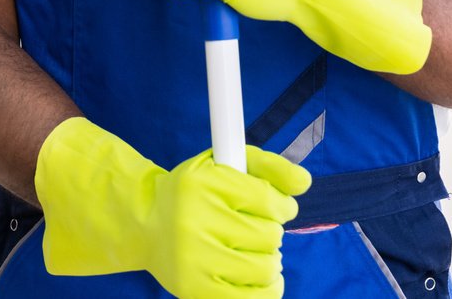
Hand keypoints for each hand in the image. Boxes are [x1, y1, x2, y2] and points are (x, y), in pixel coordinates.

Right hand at [37, 116, 307, 298]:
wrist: (147, 225)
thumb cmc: (195, 193)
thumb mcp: (224, 164)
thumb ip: (268, 167)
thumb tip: (304, 181)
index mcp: (202, 184)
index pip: (267, 200)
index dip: (282, 205)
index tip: (278, 208)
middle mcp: (194, 220)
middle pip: (268, 236)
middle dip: (271, 233)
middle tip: (254, 230)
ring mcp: (193, 259)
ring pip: (265, 268)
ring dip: (270, 262)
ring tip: (254, 253)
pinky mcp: (194, 290)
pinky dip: (266, 290)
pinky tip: (258, 279)